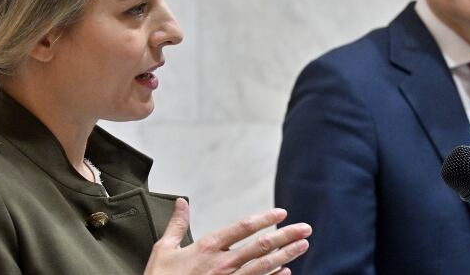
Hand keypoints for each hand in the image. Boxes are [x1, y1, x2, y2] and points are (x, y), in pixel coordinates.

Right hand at [144, 198, 310, 274]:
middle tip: (306, 228)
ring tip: (303, 245)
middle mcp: (221, 264)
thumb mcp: (164, 250)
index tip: (281, 213)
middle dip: (286, 236)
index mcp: (207, 248)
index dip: (264, 219)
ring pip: (264, 266)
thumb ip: (177, 225)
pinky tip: (287, 272)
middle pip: (261, 246)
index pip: (242, 228)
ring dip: (287, 255)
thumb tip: (182, 202)